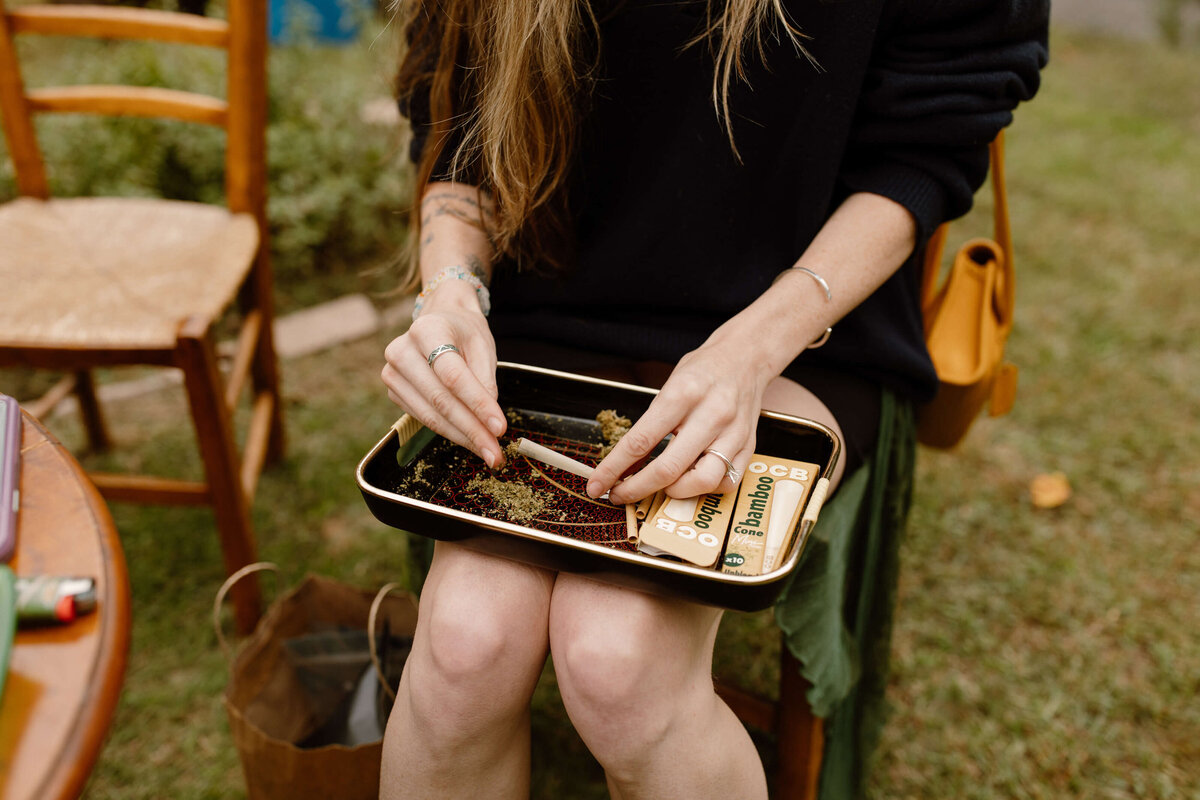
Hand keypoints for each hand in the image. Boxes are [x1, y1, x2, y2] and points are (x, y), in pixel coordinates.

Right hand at [381, 284, 507, 467]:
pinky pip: (424, 419)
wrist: (439, 321)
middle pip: (440, 400)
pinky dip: (450, 433)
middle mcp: (401, 351)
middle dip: (472, 430)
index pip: (453, 376)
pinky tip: (470, 441)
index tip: (500, 428)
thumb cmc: (463, 332)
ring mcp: (393, 373)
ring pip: (431, 415)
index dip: (477, 404)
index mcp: (426, 330)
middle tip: (496, 452)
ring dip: (462, 437)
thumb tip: (488, 420)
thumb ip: (485, 380)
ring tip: (488, 451)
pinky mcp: (394, 392)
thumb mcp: (482, 346)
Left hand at [587, 332, 774, 504]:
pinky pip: (725, 482)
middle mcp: (710, 415)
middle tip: (620, 494)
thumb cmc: (703, 370)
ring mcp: (733, 433)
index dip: (613, 468)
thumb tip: (625, 464)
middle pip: (668, 469)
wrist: (745, 357)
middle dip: (636, 489)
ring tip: (661, 486)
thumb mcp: (668, 386)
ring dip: (674, 493)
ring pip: (702, 482)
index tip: (597, 484)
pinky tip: (692, 478)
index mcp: (682, 394)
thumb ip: (650, 424)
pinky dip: (704, 489)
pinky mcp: (749, 446)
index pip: (640, 441)